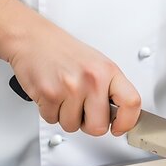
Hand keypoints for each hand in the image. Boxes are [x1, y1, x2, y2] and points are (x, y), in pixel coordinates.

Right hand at [8, 24, 140, 136]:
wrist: (33, 39)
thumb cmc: (65, 53)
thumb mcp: (98, 65)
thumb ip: (111, 90)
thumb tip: (120, 117)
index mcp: (109, 71)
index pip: (131, 103)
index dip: (127, 122)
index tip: (119, 127)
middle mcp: (92, 79)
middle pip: (98, 127)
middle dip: (89, 124)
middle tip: (83, 110)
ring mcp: (70, 87)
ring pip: (72, 126)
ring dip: (67, 117)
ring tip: (64, 96)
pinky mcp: (49, 94)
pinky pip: (52, 120)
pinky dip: (50, 112)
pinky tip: (52, 94)